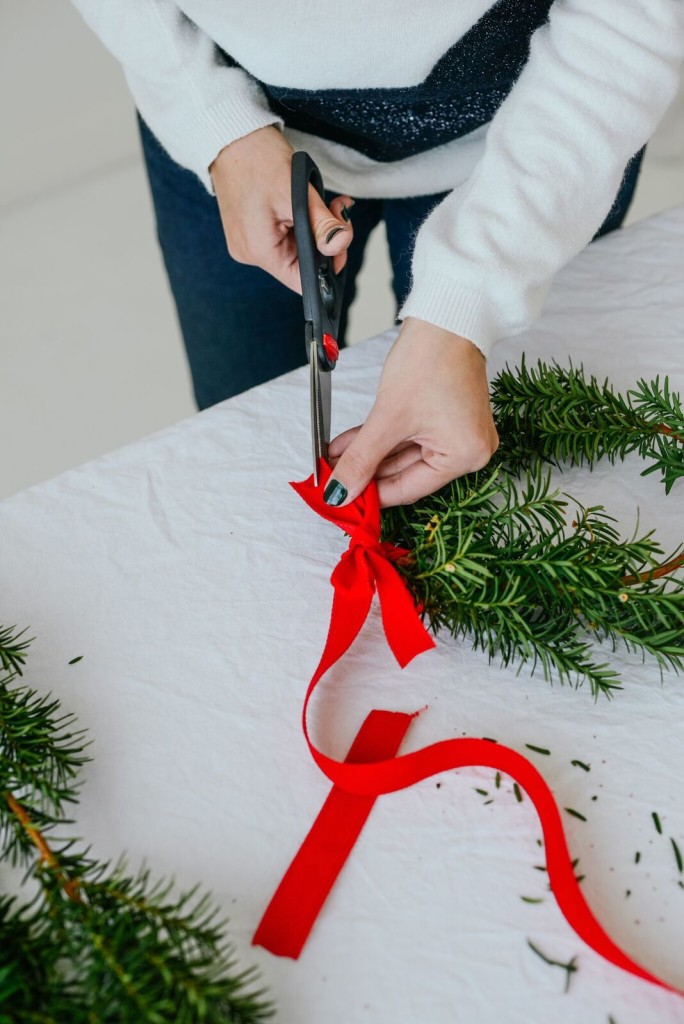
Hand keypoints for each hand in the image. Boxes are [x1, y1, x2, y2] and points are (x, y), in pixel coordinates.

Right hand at [209, 126, 353, 291]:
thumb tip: (340, 245)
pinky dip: (299, 221)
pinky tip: (305, 202)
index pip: (301, 280)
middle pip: (300, 263)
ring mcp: (247, 241)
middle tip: (336, 211)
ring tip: (323, 202)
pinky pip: (282, 235)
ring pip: (294, 247)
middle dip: (324, 239)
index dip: (327, 267)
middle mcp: (249, 252)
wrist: (229, 135)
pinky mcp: (248, 229)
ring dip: (314, 227)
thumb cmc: (256, 159)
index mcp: (259, 250)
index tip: (340, 242)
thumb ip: (322, 225)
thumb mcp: (297, 193)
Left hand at [326, 317, 498, 507]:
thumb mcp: (388, 417)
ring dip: (368, 454)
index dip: (371, 495)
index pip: (409, 489)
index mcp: (465, 456)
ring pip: (403, 453)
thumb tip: (340, 492)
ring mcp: (459, 433)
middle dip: (365, 471)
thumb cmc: (431, 360)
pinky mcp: (447, 417)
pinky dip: (381, 439)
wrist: (445, 317)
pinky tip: (349, 443)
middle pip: (406, 472)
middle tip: (332, 478)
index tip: (341, 498)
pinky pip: (409, 436)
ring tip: (334, 458)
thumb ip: (361, 459)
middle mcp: (469, 450)